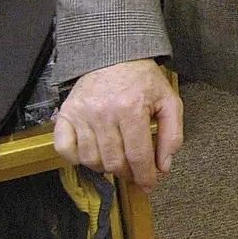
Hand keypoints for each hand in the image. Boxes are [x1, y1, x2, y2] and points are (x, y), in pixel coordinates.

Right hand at [53, 59, 182, 190]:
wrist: (114, 54)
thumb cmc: (143, 80)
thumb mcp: (168, 100)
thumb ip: (172, 134)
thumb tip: (163, 166)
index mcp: (132, 108)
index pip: (138, 156)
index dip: (146, 176)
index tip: (150, 184)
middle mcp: (104, 113)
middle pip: (114, 162)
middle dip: (129, 173)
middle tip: (136, 171)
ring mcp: (81, 114)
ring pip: (91, 160)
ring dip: (106, 167)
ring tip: (118, 159)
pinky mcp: (65, 114)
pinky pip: (65, 150)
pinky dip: (77, 159)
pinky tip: (92, 153)